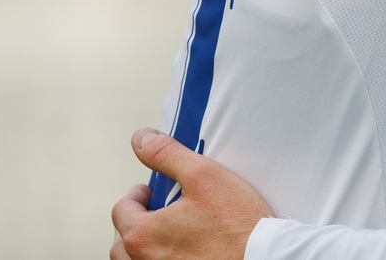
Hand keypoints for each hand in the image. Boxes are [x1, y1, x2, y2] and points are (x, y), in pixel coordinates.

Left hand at [111, 128, 271, 259]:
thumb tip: (141, 138)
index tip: (150, 192)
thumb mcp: (203, 175)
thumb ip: (167, 154)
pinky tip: (179, 250)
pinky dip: (156, 259)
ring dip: (140, 246)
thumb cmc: (237, 223)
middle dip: (134, 222)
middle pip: (121, 241)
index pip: (121, 211)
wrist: (264, 257)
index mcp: (143, 235)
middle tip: (154, 210)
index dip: (136, 196)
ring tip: (162, 233)